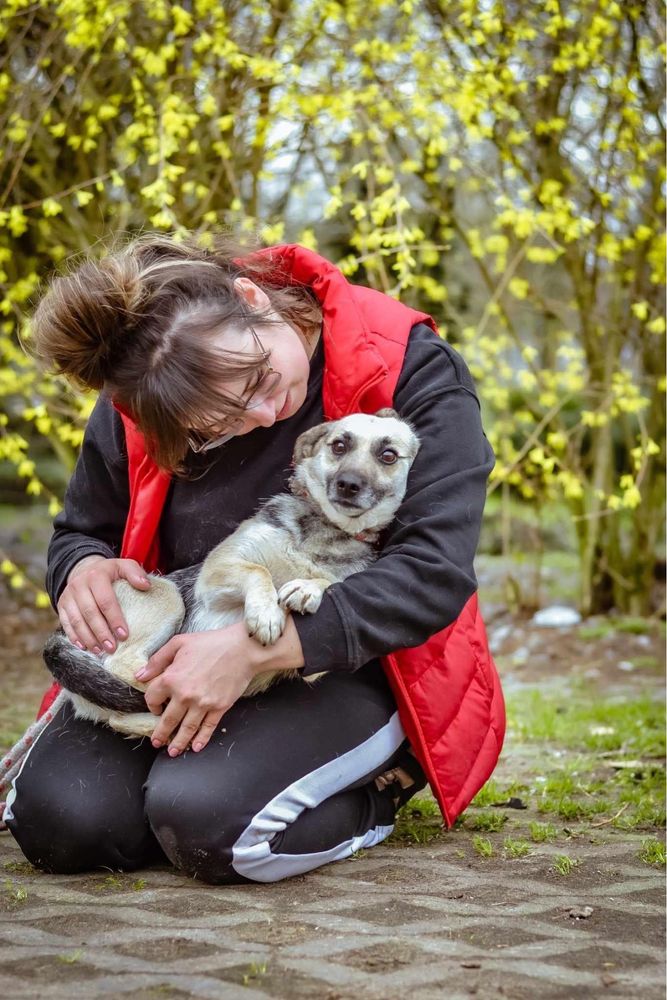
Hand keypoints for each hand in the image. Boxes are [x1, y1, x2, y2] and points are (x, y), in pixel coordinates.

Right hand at [58, 556, 150, 653]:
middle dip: (101, 633)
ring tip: (100, 651)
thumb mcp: (124, 566)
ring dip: (88, 638)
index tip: (124, 635)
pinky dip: (74, 637)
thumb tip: (146, 585)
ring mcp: (68, 595)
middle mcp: (79, 584)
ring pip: (77, 620)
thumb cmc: (110, 572)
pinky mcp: (61, 604)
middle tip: (112, 648)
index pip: (106, 600)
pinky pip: (66, 623)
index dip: (115, 619)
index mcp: (96, 575)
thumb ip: (135, 573)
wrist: (84, 569)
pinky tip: (84, 647)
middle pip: (90, 613)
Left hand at [137, 624, 262, 755]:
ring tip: (172, 751)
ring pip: (186, 729)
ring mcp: (203, 704)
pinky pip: (207, 727)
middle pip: (168, 720)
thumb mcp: (179, 642)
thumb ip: (157, 660)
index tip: (156, 707)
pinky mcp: (219, 707)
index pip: (153, 698)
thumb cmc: (211, 642)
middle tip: (156, 742)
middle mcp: (185, 695)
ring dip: (178, 742)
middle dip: (161, 734)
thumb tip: (140, 675)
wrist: (243, 648)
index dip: (152, 703)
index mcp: (172, 678)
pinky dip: (201, 739)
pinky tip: (195, 747)